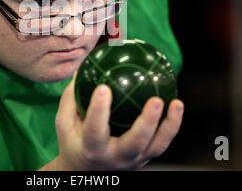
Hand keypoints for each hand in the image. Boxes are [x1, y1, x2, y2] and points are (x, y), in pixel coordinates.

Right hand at [51, 71, 183, 170]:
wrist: (86, 172)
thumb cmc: (74, 141)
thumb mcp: (64, 123)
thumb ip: (71, 98)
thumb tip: (82, 68)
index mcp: (92, 149)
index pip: (95, 130)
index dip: (99, 111)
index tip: (103, 88)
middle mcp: (115, 157)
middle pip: (135, 143)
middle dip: (147, 123)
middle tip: (155, 100)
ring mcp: (134, 160)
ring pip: (156, 146)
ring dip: (169, 125)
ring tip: (176, 103)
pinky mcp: (145, 158)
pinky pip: (162, 143)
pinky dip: (172, 125)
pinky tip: (177, 105)